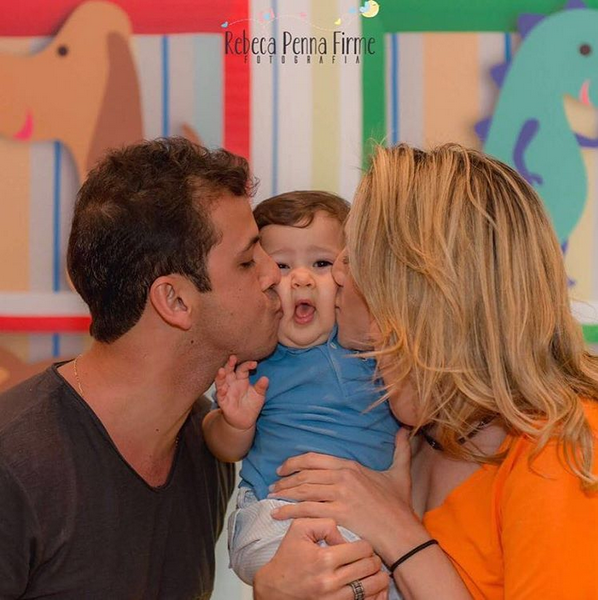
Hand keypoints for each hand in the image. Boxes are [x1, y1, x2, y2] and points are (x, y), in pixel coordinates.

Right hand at [215, 355, 267, 430]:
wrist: (245, 420)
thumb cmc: (252, 404)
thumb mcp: (259, 395)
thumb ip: (261, 387)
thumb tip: (265, 378)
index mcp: (241, 379)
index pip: (243, 368)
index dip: (247, 365)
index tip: (254, 363)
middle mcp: (232, 383)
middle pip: (229, 371)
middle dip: (230, 364)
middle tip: (233, 357)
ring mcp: (227, 391)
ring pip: (221, 381)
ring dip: (220, 376)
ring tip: (222, 370)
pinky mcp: (223, 402)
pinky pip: (221, 396)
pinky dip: (221, 392)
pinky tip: (223, 388)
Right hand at [253, 518, 388, 599]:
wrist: (274, 588)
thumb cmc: (288, 556)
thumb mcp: (299, 528)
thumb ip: (324, 523)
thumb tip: (344, 535)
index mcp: (324, 558)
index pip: (362, 549)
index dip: (365, 545)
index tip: (361, 546)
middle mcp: (331, 581)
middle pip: (369, 568)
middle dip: (374, 560)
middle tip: (371, 557)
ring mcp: (334, 599)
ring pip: (371, 588)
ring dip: (377, 578)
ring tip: (375, 572)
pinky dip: (374, 596)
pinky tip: (374, 589)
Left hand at [269, 429, 429, 563]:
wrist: (403, 532)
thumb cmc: (399, 506)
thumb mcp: (400, 473)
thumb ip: (400, 450)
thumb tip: (404, 430)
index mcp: (351, 466)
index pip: (314, 459)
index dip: (294, 462)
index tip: (283, 468)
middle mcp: (343, 477)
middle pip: (305, 474)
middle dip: (285, 480)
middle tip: (273, 485)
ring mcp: (340, 495)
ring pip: (303, 490)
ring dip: (284, 493)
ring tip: (272, 497)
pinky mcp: (338, 514)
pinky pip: (307, 510)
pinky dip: (289, 511)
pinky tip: (277, 513)